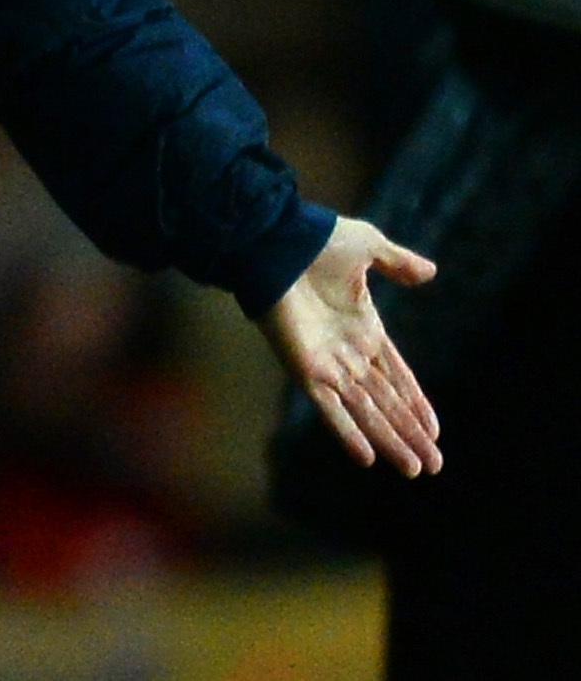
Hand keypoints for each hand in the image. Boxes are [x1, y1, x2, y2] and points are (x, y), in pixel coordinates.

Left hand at [260, 214, 442, 476]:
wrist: (273, 241)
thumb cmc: (315, 240)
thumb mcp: (368, 246)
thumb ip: (398, 263)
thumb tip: (431, 271)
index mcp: (365, 330)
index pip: (396, 377)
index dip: (416, 404)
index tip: (435, 431)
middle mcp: (348, 354)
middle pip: (386, 403)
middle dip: (411, 434)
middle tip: (435, 466)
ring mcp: (327, 364)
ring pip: (365, 412)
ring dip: (390, 440)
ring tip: (414, 469)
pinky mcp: (305, 369)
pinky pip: (329, 408)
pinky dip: (347, 432)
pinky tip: (366, 458)